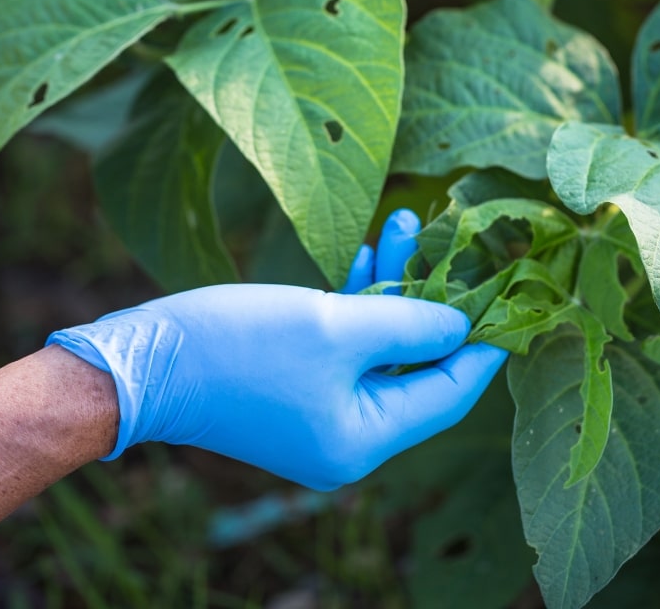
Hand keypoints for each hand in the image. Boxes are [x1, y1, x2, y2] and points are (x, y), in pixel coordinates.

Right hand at [46, 210, 504, 489]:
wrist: (144, 358)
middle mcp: (347, 435)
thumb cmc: (242, 344)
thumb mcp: (338, 325)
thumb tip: (464, 322)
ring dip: (394, 283)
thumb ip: (411, 320)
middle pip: (416, 362)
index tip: (515, 293)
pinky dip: (359, 298)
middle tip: (455, 238)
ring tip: (408, 220)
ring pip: (380, 343)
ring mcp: (318, 409)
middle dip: (433, 295)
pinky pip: (345, 341)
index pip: (448, 391)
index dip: (483, 340)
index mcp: (365, 439)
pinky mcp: (293, 381)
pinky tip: (371, 252)